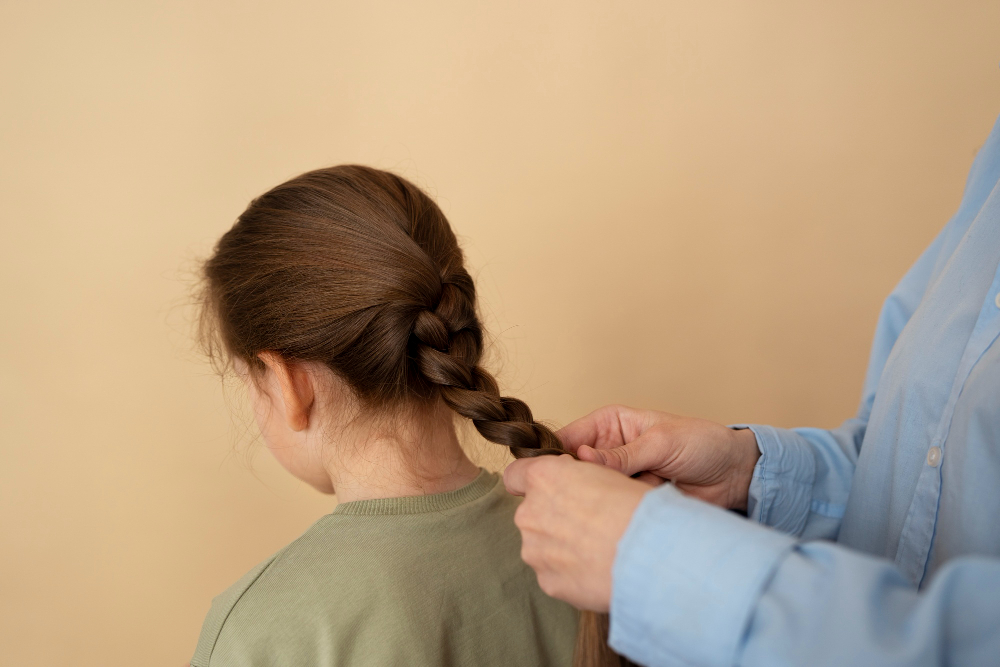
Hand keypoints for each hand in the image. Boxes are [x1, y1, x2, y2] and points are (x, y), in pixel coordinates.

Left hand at [504, 455, 649, 611]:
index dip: (531, 482)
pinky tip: (597, 570)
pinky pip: (554, 573)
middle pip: (532, 513)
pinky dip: (571, 572)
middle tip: (591, 524)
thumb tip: (576, 486)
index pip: (514, 475)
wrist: (650, 555)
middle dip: (554, 517)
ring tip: (599, 550)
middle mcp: (529, 513)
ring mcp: (534, 551)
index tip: (551, 489)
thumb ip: (576, 479)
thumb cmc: (636, 508)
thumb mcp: (607, 474)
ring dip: (562, 547)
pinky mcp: (547, 582)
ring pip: (542, 545)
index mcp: (544, 478)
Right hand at [557, 405, 760, 510]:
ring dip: (597, 501)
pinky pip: (612, 510)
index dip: (552, 457)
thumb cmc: (702, 444)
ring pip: (591, 493)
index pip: (567, 439)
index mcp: (609, 424)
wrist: (735, 476)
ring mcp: (618, 479)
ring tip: (608, 505)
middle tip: (576, 496)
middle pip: (573, 470)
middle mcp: (608, 451)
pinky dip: (615, 514)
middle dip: (573, 484)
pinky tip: (622, 514)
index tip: (544, 477)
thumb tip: (581, 459)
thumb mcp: (661, 442)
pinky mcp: (629, 502)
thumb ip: (622, 454)